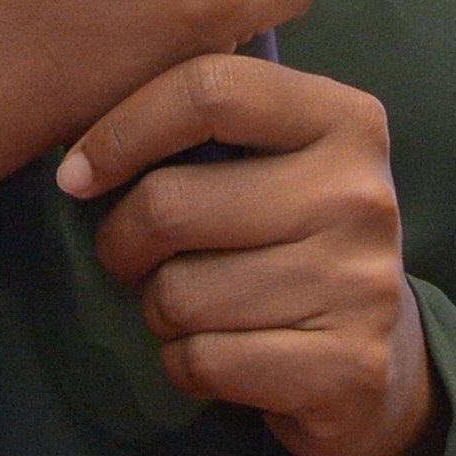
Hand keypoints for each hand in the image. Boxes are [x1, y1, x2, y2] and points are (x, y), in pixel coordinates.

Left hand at [64, 51, 438, 455]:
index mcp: (345, 119)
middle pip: (170, 203)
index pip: (208, 88)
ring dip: (157, 308)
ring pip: (178, 294)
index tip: (77, 174)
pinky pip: (203, 360)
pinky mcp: (347, 367)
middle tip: (129, 255)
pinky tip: (213, 354)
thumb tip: (84, 142)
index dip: (121, 130)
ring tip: (186, 305)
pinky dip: (183, 364)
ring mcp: (360, 283)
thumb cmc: (292, 239)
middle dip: (122, 240)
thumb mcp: (274, 160)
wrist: (378, 358)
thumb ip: (207, 124)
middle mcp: (361, 193)